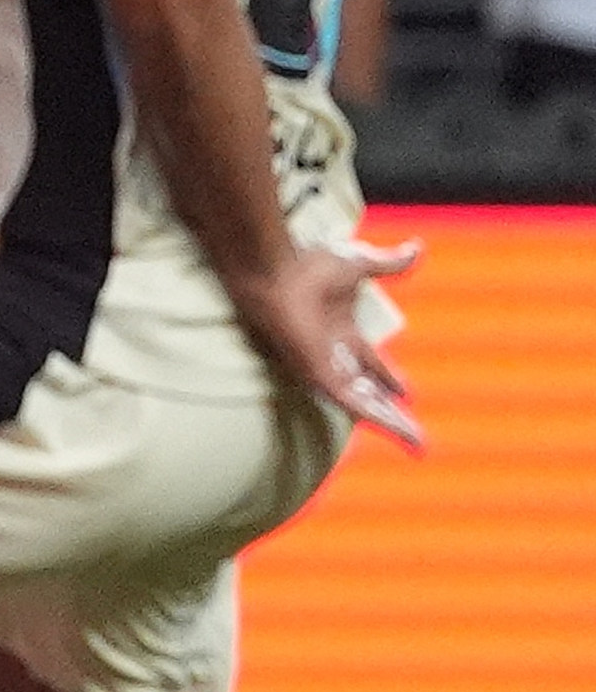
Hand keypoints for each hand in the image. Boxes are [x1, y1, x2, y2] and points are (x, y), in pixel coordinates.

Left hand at [238, 236, 424, 447]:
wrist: (275, 270)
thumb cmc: (305, 265)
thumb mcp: (360, 263)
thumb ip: (390, 263)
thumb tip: (417, 249)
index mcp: (342, 332)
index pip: (372, 364)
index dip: (391, 380)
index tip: (410, 394)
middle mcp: (333, 354)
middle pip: (369, 391)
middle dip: (393, 413)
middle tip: (416, 435)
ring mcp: (324, 366)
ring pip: (363, 403)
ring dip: (390, 423)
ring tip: (416, 443)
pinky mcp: (317, 375)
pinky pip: (350, 402)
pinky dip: (373, 416)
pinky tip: (397, 430)